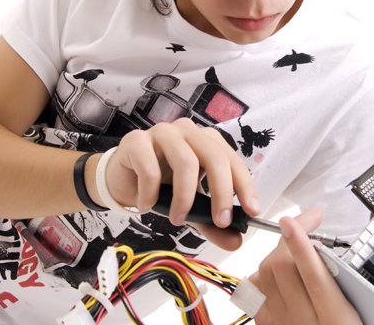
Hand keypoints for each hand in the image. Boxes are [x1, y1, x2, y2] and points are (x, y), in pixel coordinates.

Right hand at [95, 117, 259, 244]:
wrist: (122, 179)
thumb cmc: (161, 185)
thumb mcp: (191, 206)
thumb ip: (211, 222)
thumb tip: (235, 241)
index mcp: (206, 141)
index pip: (232, 160)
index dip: (245, 186)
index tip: (252, 212)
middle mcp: (187, 131)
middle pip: (214, 157)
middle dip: (221, 193)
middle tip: (220, 221)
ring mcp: (162, 132)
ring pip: (185, 162)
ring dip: (184, 197)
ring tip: (177, 219)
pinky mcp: (136, 141)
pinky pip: (150, 168)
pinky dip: (151, 194)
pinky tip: (147, 206)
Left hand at [250, 208, 373, 324]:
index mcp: (336, 321)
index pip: (313, 275)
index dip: (301, 244)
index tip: (296, 221)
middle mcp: (304, 323)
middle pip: (284, 268)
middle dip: (291, 239)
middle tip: (306, 224)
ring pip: (266, 276)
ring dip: (278, 253)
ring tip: (294, 245)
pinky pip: (256, 294)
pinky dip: (263, 274)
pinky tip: (279, 270)